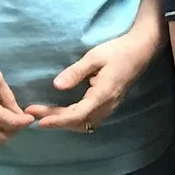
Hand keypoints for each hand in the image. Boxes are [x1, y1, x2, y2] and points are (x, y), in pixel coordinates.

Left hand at [30, 24, 161, 132]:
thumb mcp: (94, 57)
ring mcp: (110, 107)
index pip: (76, 115)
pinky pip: (89, 119)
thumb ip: (75, 72)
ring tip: (44, 115)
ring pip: (84, 124)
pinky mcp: (109, 105)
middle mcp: (107, 106)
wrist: (141, 50)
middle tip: (33, 114)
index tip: (38, 120)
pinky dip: (73, 120)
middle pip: (78, 122)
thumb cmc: (118, 50)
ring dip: (64, 122)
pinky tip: (62, 114)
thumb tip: (56, 85)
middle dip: (54, 120)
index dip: (57, 120)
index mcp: (103, 95)